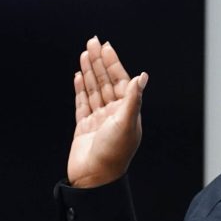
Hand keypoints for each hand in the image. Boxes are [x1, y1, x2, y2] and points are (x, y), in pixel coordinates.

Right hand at [68, 36, 146, 187]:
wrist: (95, 178)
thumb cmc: (113, 154)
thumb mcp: (126, 124)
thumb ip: (133, 99)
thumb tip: (142, 77)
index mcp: (127, 111)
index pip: (119, 80)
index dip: (112, 62)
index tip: (106, 46)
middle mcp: (113, 113)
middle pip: (105, 81)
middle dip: (98, 61)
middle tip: (92, 42)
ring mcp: (98, 119)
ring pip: (93, 89)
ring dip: (89, 71)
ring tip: (84, 54)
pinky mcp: (84, 127)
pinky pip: (82, 103)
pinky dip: (80, 89)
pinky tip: (78, 76)